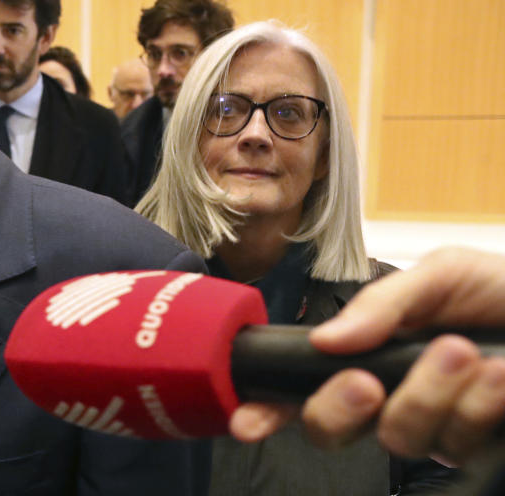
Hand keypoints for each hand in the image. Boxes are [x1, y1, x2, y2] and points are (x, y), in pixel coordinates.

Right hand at [230, 247, 504, 463]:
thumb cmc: (504, 292)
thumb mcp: (440, 275)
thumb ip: (382, 304)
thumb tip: (327, 339)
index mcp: (369, 352)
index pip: (304, 386)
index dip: (268, 407)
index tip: (248, 420)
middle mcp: (391, 395)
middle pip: (331, 429)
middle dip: (341, 406)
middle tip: (369, 380)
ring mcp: (434, 427)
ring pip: (399, 439)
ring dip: (431, 394)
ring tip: (467, 354)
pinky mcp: (476, 450)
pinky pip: (454, 446)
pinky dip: (477, 406)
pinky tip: (498, 377)